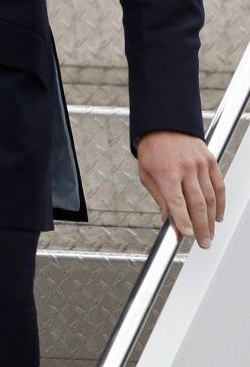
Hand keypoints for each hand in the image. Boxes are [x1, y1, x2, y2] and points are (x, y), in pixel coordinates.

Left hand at [136, 131, 224, 248]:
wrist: (164, 124)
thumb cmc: (152, 149)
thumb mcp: (146, 174)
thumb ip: (159, 198)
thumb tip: (167, 220)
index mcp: (166, 173)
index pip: (177, 203)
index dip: (183, 221)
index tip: (187, 236)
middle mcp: (186, 169)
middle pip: (198, 204)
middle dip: (201, 227)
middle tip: (203, 243)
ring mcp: (200, 164)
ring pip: (211, 197)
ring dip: (212, 219)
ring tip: (210, 234)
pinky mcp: (210, 160)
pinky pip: (219, 185)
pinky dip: (220, 203)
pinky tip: (218, 215)